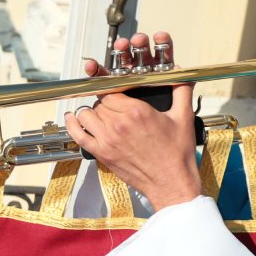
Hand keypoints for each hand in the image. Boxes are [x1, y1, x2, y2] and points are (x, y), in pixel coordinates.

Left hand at [65, 32, 200, 210]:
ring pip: (87, 115)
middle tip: (115, 108)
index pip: (112, 90)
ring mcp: (108, 140)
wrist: (172, 183)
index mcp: (137, 112)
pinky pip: (78, 135)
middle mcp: (119, 124)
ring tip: (100, 115)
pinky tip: (71, 118)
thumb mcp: (183, 118)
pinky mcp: (102, 154)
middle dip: (106, 103)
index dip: (113, 90)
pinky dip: (71, 124)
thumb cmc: (177, 154)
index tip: (115, 91)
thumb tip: (181, 73)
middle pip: (100, 103)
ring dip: (91, 112)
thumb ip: (181, 91)